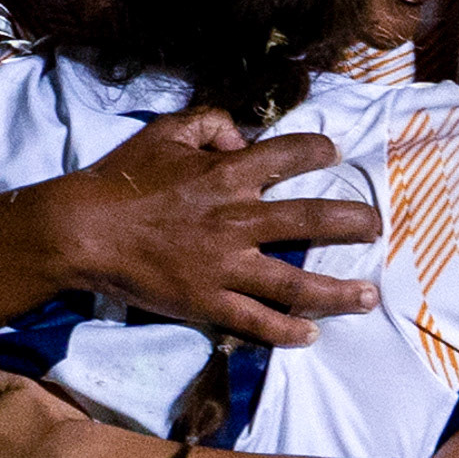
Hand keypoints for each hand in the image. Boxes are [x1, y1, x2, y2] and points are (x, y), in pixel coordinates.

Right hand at [18, 106, 381, 345]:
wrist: (81, 231)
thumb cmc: (122, 178)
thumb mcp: (166, 131)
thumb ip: (211, 122)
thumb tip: (244, 135)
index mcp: (228, 173)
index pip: (290, 155)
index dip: (319, 150)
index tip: (335, 153)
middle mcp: (236, 219)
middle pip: (311, 219)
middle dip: (353, 223)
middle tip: (377, 227)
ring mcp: (224, 266)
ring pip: (295, 283)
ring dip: (338, 291)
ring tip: (369, 296)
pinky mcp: (207, 302)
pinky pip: (256, 321)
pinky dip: (286, 331)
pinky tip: (312, 335)